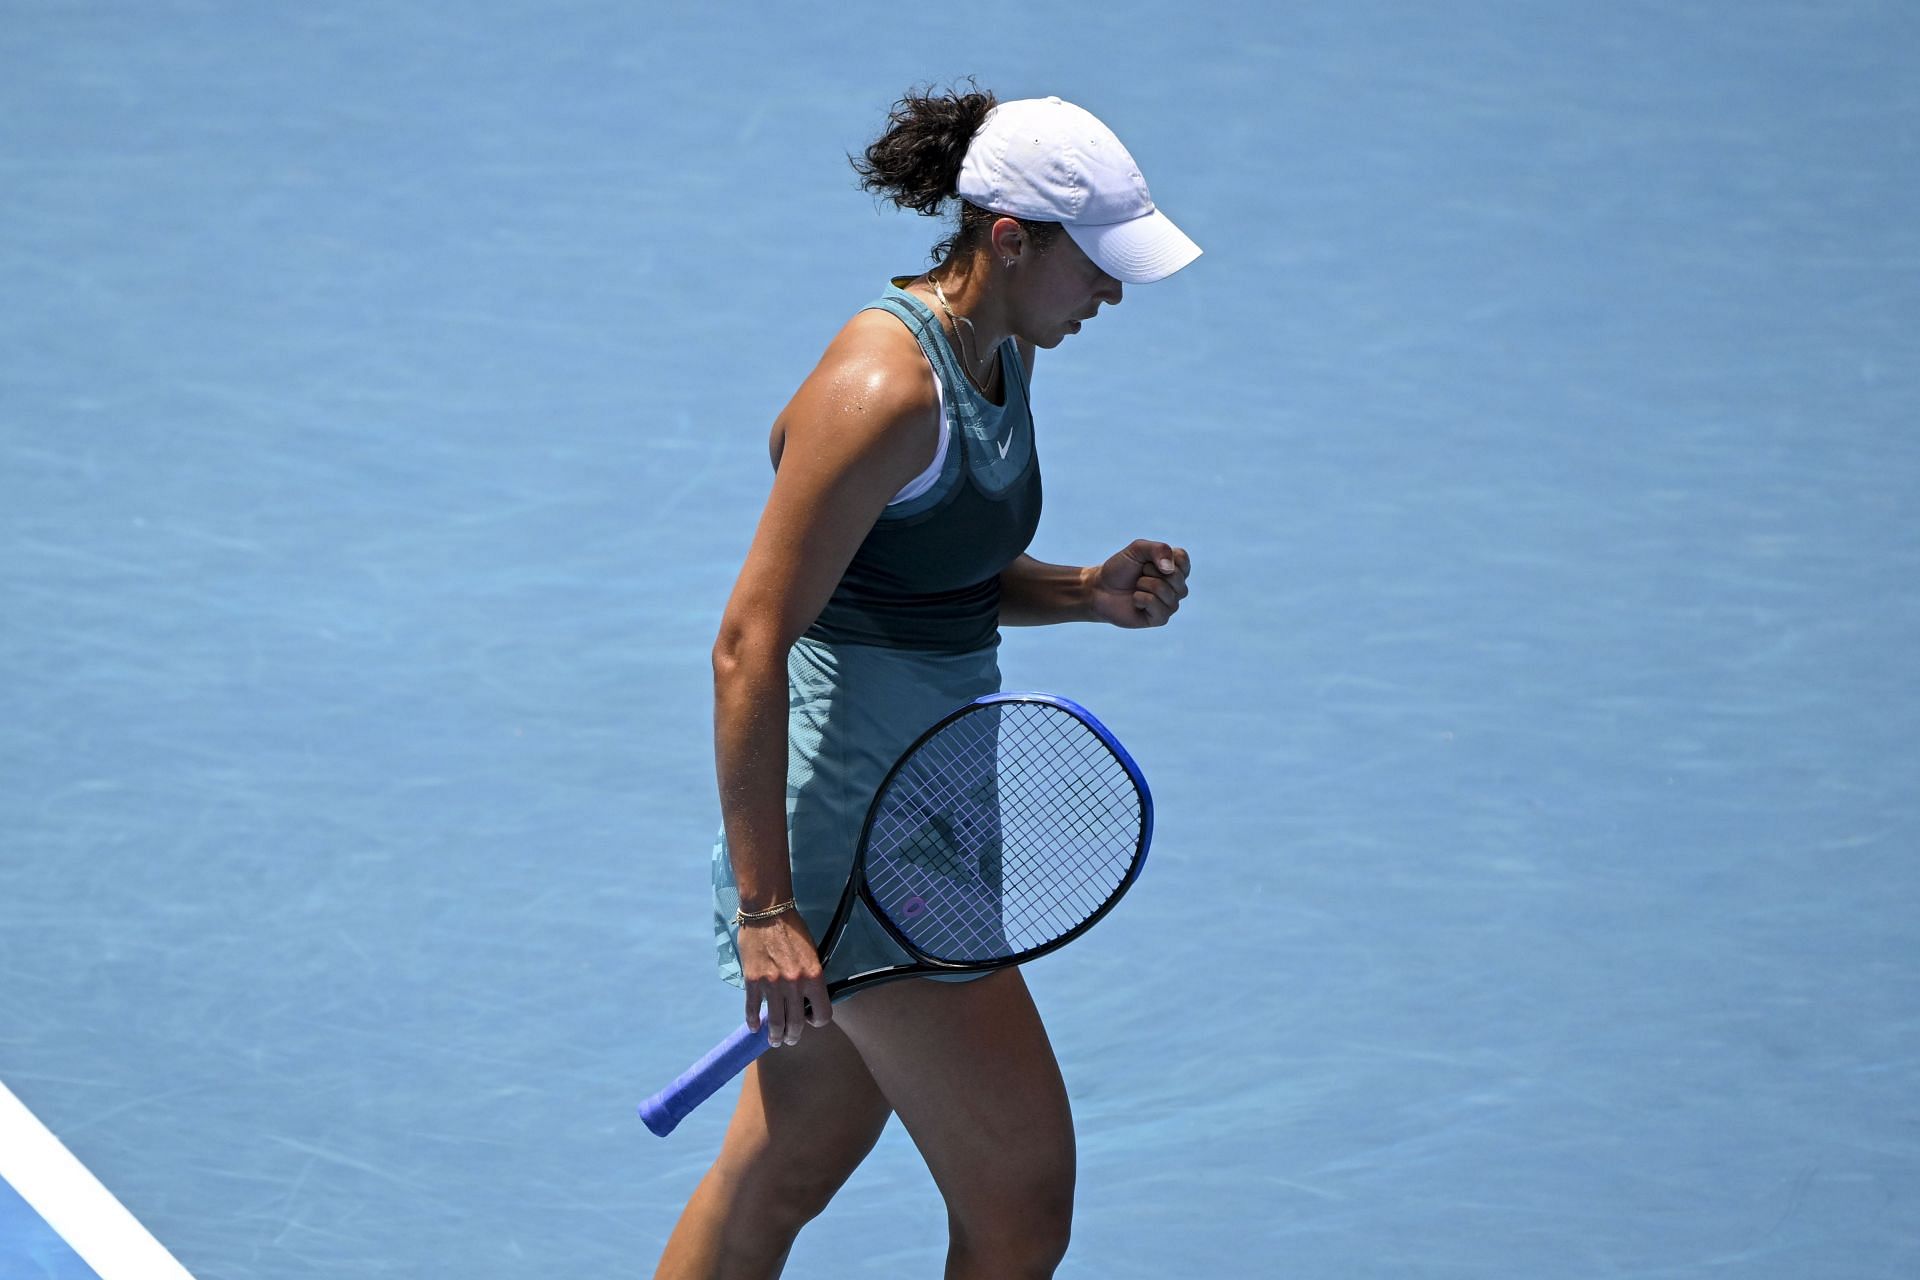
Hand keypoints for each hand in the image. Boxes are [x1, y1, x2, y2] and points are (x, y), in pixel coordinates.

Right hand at [738, 909, 831, 1046]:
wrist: (768, 913)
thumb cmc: (794, 929)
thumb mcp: (813, 952)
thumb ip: (811, 977)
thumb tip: (808, 997)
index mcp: (814, 977)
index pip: (822, 1014)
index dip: (817, 1021)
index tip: (810, 1020)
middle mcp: (794, 985)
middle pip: (796, 1023)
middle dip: (793, 1036)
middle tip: (790, 1039)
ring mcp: (772, 985)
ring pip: (775, 1022)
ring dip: (775, 1035)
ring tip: (774, 1039)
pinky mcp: (753, 981)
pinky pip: (753, 1009)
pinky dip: (753, 1021)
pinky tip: (754, 1027)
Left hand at [1089, 539, 1190, 627]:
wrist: (1100, 589)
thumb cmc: (1120, 569)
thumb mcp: (1137, 549)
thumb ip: (1158, 549)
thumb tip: (1170, 569)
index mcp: (1175, 568)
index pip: (1182, 559)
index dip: (1161, 556)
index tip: (1147, 560)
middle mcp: (1177, 587)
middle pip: (1175, 575)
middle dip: (1150, 571)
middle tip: (1139, 575)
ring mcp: (1171, 604)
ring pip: (1164, 590)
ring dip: (1143, 585)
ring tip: (1136, 587)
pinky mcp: (1161, 619)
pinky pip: (1157, 606)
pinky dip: (1140, 599)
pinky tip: (1135, 601)